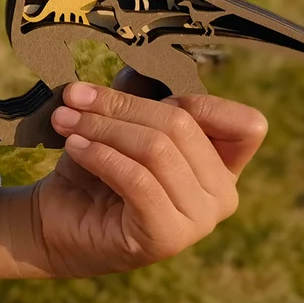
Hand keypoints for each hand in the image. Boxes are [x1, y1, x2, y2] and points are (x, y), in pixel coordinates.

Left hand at [0, 69, 267, 279]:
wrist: (58, 220)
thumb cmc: (93, 167)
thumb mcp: (118, 121)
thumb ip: (138, 93)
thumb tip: (140, 65)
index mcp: (221, 163)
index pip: (245, 124)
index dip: (198, 100)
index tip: (136, 89)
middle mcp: (220, 194)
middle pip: (183, 126)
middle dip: (121, 105)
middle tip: (74, 98)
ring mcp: (198, 221)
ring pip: (157, 150)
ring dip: (103, 127)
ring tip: (66, 120)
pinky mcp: (166, 238)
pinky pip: (138, 180)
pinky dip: (101, 155)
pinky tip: (75, 145)